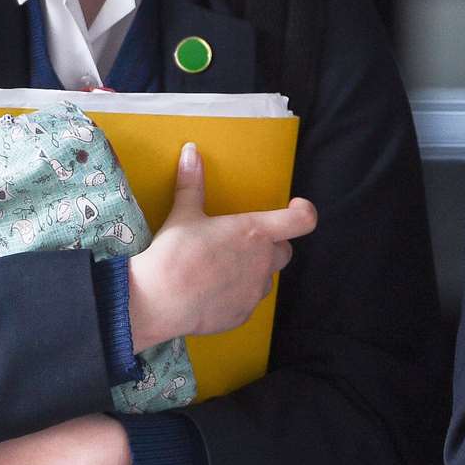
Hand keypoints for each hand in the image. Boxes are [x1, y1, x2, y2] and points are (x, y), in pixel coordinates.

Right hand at [127, 142, 317, 349]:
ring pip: (266, 278)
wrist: (160, 301)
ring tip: (223, 267)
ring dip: (254, 271)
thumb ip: (192, 182)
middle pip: (284, 251)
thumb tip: (190, 151)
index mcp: (255, 232)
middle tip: (244, 242)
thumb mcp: (183, 214)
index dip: (304, 212)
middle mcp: (263, 262)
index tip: (295, 208)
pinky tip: (212, 290)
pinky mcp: (244, 314)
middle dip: (271, 246)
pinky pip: (248, 301)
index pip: (302, 220)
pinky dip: (237, 294)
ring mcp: (255, 291)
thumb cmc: (175, 254)